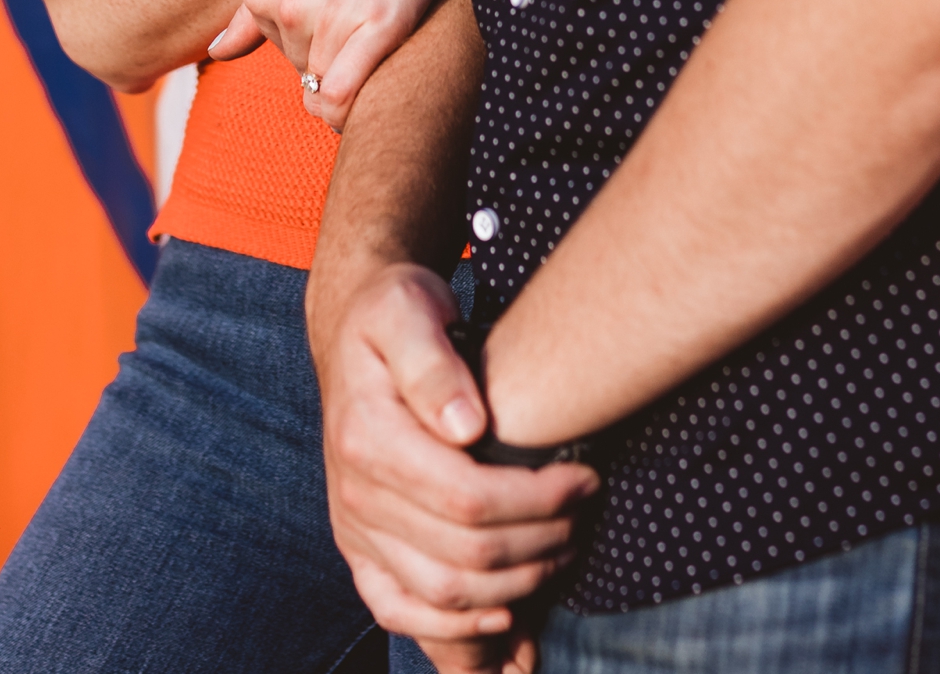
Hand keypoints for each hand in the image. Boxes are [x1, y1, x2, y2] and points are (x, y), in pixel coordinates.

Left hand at [208, 0, 501, 128]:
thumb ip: (250, 6)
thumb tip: (215, 53)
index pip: (273, 46)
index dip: (309, 32)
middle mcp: (286, 5)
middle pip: (302, 67)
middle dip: (331, 49)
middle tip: (365, 5)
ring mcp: (331, 16)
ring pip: (327, 83)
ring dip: (353, 66)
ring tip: (379, 20)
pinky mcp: (379, 24)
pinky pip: (344, 96)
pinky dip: (352, 103)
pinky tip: (374, 73)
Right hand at [313, 263, 596, 669]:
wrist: (354, 330)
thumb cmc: (396, 312)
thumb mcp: (410, 308)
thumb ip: (433, 363)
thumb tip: (469, 426)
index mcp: (367, 438)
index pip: (467, 498)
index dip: (538, 500)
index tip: (585, 479)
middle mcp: (355, 494)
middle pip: (464, 553)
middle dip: (540, 543)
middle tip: (584, 515)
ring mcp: (354, 528)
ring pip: (442, 593)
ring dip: (515, 587)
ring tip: (562, 551)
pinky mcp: (359, 548)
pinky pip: (398, 611)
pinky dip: (453, 631)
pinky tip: (504, 619)